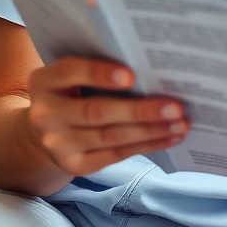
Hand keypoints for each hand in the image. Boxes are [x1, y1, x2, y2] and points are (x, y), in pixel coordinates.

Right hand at [28, 57, 190, 176]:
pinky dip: (148, 145)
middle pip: (96, 112)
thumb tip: (153, 62)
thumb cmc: (75, 88)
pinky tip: (171, 137)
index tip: (132, 75)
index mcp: (45, 81)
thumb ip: (101, 64)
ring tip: (181, 124)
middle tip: (176, 106)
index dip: (99, 73)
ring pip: (110, 136)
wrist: (48, 128)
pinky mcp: (74, 164)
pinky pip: (116, 155)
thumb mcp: (76, 73)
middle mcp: (45, 114)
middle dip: (140, 110)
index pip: (69, 72)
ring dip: (151, 130)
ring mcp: (58, 143)